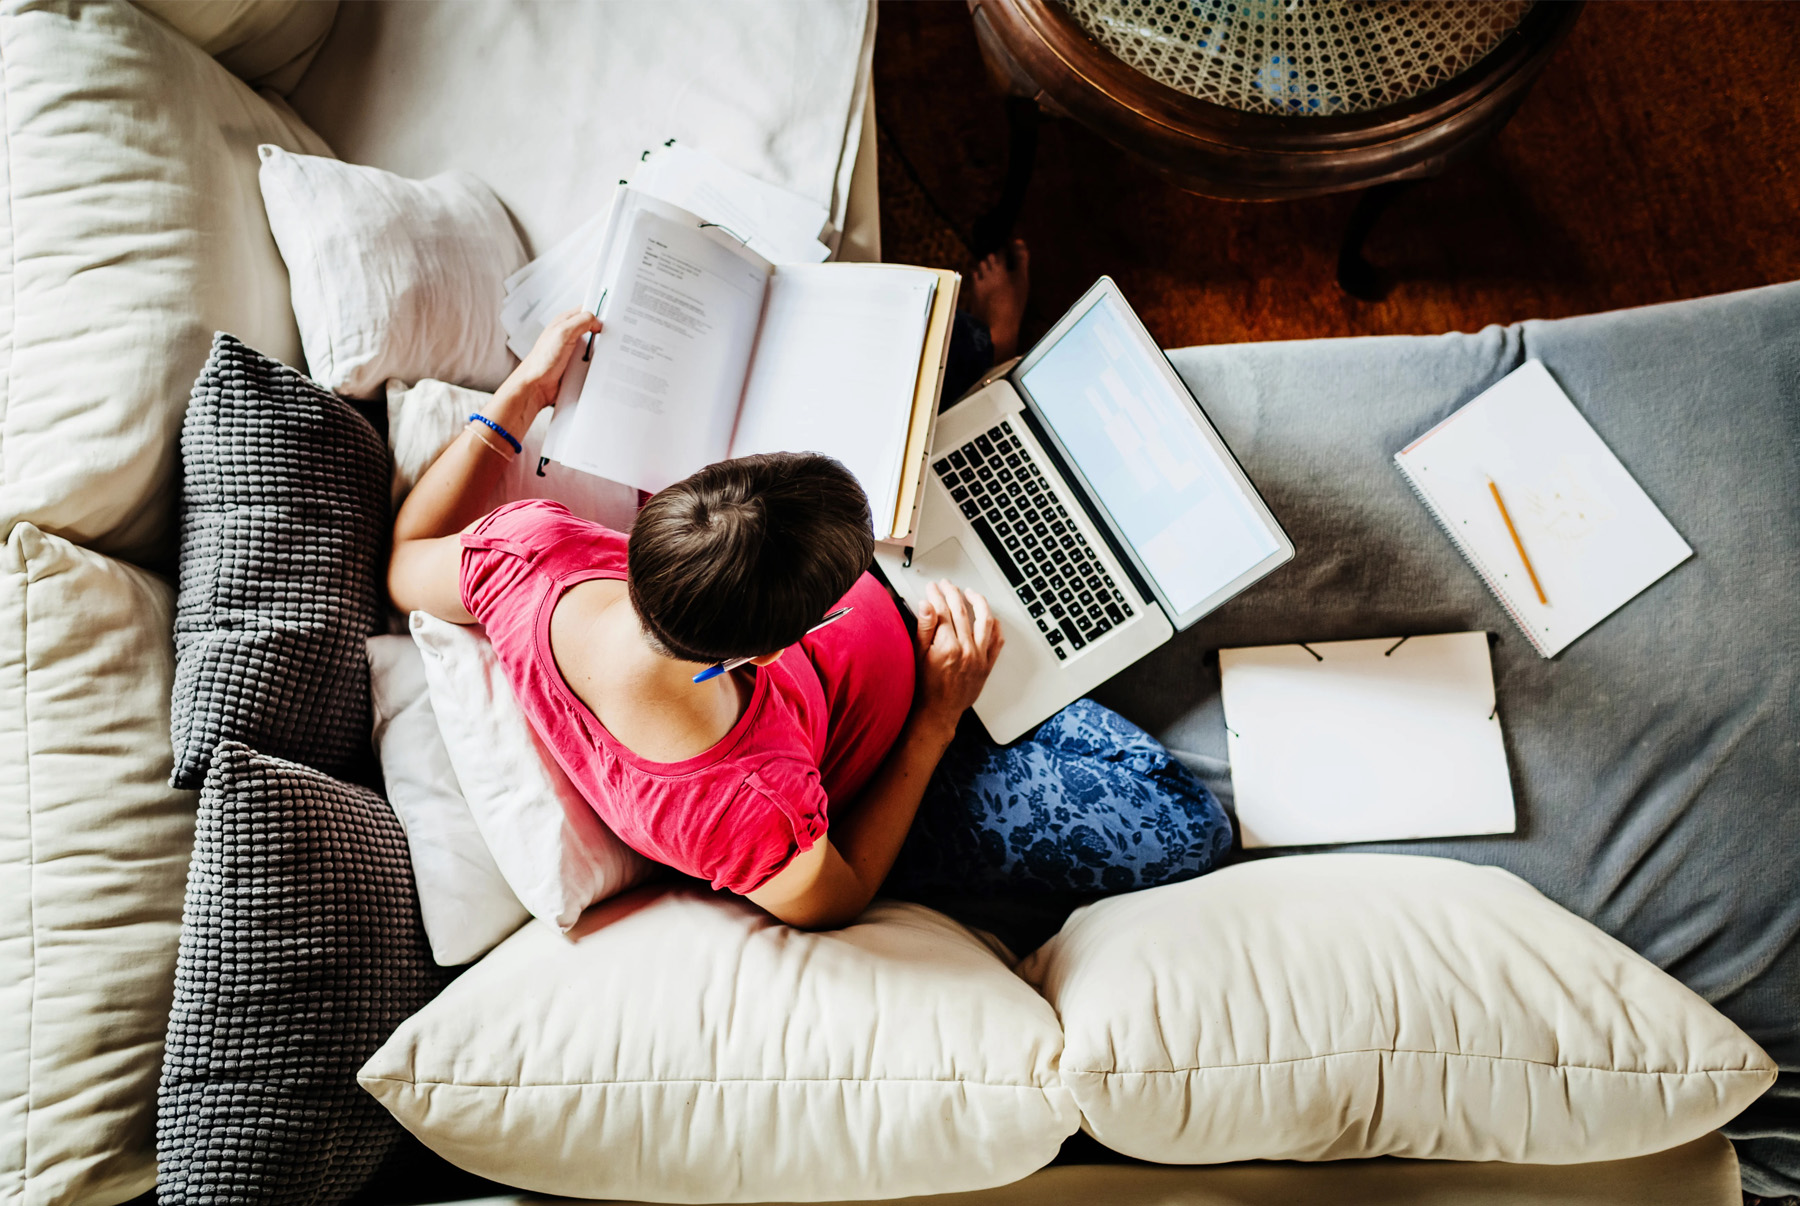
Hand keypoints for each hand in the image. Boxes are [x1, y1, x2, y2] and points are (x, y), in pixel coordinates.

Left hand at [492, 308, 601, 425]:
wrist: (536, 387)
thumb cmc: (542, 361)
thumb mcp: (563, 333)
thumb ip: (581, 322)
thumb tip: (597, 321)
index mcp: (564, 323)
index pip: (586, 310)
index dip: (599, 312)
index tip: (612, 317)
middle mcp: (568, 336)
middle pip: (593, 329)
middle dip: (603, 334)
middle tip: (612, 337)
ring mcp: (573, 351)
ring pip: (595, 347)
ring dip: (600, 352)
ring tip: (606, 354)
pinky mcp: (576, 366)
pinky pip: (592, 363)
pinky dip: (597, 365)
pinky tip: (599, 368)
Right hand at [912, 579, 1003, 738]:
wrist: (937, 712)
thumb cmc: (925, 688)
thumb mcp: (918, 656)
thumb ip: (924, 628)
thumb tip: (926, 604)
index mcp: (947, 646)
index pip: (942, 610)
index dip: (936, 595)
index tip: (932, 587)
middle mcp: (966, 650)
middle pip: (961, 611)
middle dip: (952, 593)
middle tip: (946, 585)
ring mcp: (979, 657)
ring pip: (984, 620)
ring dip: (978, 602)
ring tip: (970, 593)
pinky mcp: (987, 665)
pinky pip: (997, 640)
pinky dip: (995, 626)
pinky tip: (989, 617)